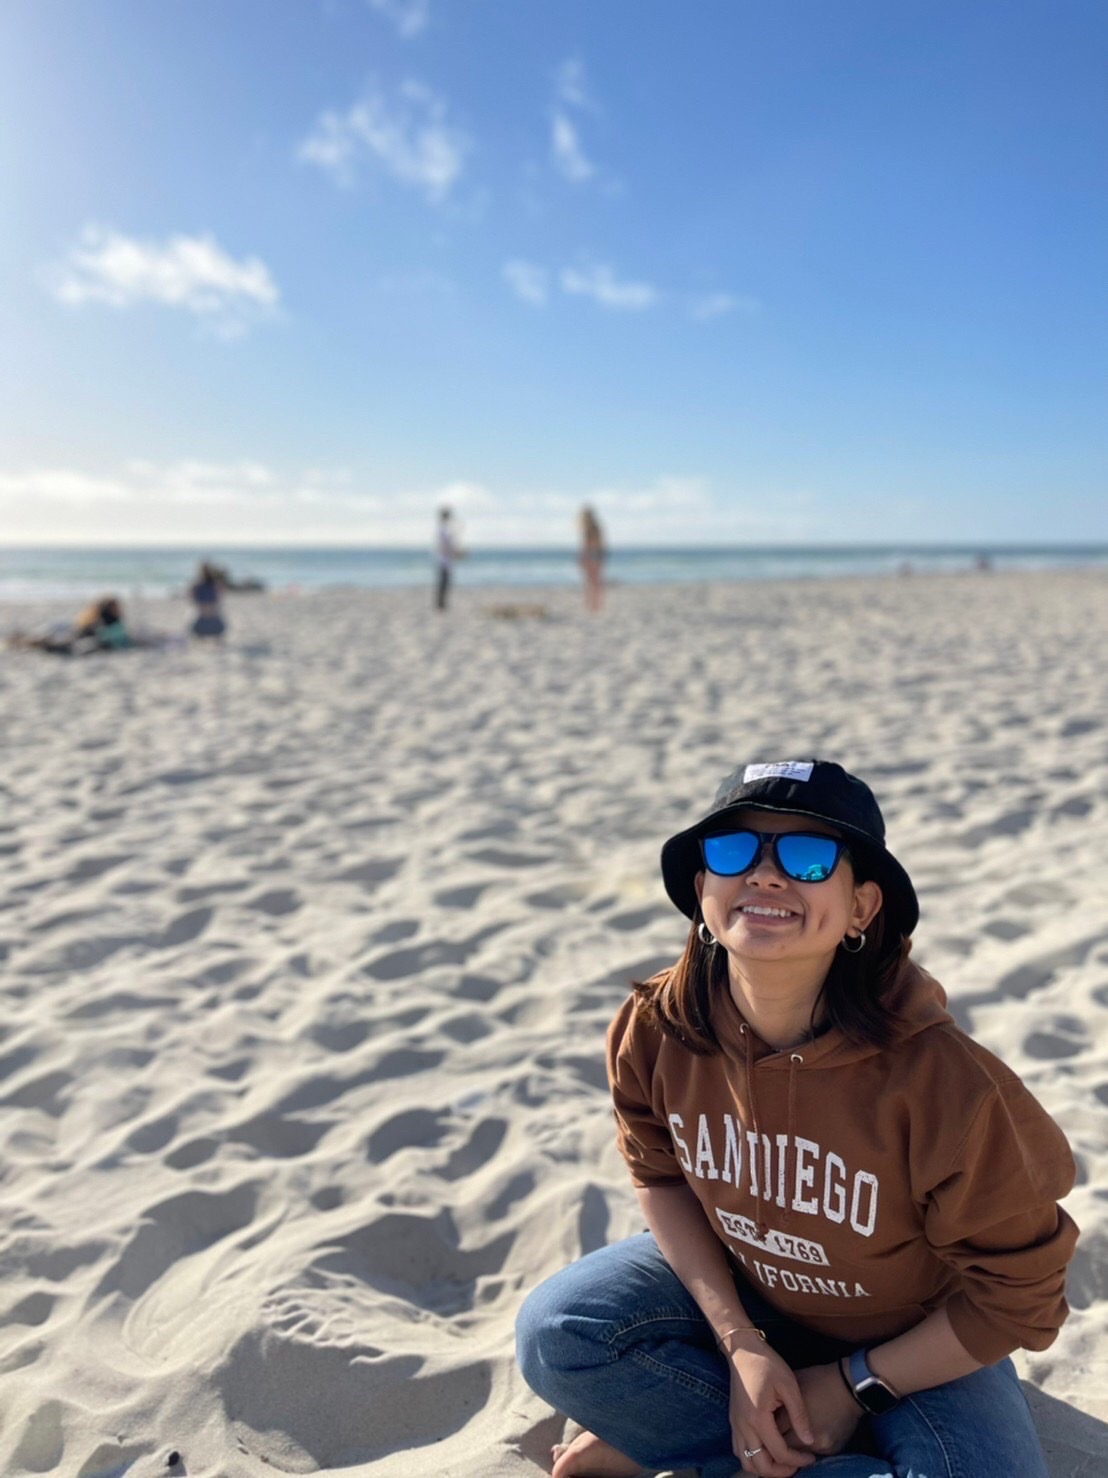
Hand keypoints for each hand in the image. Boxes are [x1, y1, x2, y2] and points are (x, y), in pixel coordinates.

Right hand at [727, 1342, 815, 1475]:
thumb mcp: (789, 1384)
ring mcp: (735, 1425)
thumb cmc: (767, 1363)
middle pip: (759, 1466)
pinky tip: (768, 1449)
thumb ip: (799, 1415)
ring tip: (783, 1460)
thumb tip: (809, 1441)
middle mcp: (743, 1426)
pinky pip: (740, 1450)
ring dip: (765, 1467)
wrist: (741, 1349)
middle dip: (780, 1472)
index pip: (779, 1453)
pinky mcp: (733, 1421)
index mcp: (758, 1418)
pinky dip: (754, 1457)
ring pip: (746, 1462)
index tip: (811, 1457)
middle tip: (797, 1465)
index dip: (798, 1461)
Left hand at [776, 1362, 861, 1458]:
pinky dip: (808, 1445)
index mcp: (795, 1416)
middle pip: (784, 1446)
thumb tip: (767, 1410)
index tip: (766, 1423)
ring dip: (793, 1444)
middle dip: (778, 1439)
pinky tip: (807, 1433)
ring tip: (792, 1431)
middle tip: (776, 1431)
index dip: (767, 1427)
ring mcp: (821, 1444)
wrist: (850, 1386)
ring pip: (798, 1452)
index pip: (773, 1431)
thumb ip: (779, 1401)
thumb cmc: (819, 1379)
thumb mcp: (794, 1383)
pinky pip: (813, 1452)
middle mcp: (808, 1434)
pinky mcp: (831, 1449)